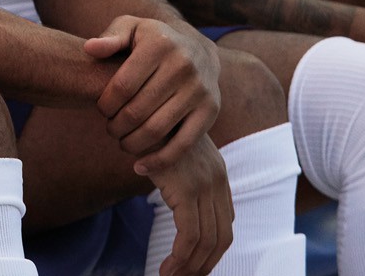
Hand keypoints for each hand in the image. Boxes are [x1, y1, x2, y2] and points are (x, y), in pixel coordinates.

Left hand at [84, 16, 221, 174]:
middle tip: (110, 129)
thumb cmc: (152, 41)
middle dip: (116, 126)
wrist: (198, 50)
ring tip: (122, 142)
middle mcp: (183, 65)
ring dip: (132, 144)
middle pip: (137, 110)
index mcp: (160, 44)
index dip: (105, 103)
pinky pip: (182, 145)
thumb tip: (90, 49)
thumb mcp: (131, 29)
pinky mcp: (211, 111)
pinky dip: (158, 161)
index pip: (122, 85)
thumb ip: (110, 38)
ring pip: (156, 130)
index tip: (100, 109)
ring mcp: (199, 90)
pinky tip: (139, 167)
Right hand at [144, 135, 233, 275]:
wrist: (139, 105)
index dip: (213, 250)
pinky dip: (180, 256)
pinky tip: (166, 267)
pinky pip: (189, 234)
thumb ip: (182, 177)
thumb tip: (176, 200)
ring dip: (189, 266)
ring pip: (206, 241)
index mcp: (217, 175)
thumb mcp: (172, 155)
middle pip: (222, 237)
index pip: (225, 224)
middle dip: (204, 264)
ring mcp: (204, 184)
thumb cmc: (147, 130)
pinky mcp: (187, 188)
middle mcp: (217, 180)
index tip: (196, 266)